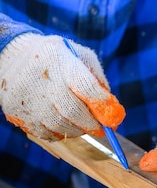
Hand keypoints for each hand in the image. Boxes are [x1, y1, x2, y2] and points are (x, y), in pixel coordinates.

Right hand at [0, 33, 124, 139]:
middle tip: (102, 128)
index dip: (103, 104)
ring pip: (61, 126)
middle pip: (74, 112)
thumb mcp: (78, 55)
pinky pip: (45, 133)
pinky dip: (60, 133)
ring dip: (78, 130)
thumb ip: (97, 78)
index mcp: (61, 61)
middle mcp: (43, 81)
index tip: (115, 115)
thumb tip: (111, 107)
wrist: (11, 57)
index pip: (87, 87)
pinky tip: (63, 124)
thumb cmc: (54, 57)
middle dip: (92, 123)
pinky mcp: (19, 113)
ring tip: (83, 124)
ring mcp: (29, 99)